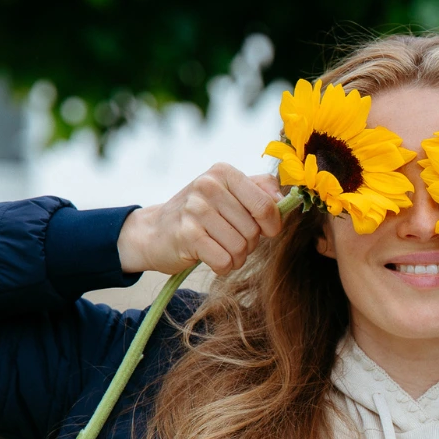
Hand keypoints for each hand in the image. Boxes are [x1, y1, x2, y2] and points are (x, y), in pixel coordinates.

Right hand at [118, 163, 283, 275]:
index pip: (267, 204)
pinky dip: (222, 266)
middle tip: (230, 239)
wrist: (153, 232)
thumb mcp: (229, 194)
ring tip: (219, 247)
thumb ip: (260, 190)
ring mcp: (195, 209)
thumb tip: (285, 199)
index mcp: (224, 172)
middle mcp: (208, 185)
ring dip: (236, 256)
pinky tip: (209, 257)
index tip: (265, 231)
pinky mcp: (186, 234)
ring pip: (241, 247)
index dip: (272, 225)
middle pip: (254, 230)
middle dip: (249, 243)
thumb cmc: (201, 215)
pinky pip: (224, 261)